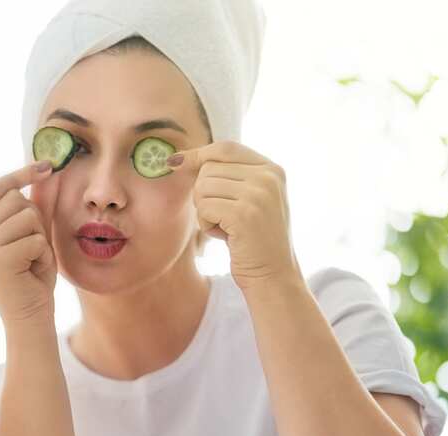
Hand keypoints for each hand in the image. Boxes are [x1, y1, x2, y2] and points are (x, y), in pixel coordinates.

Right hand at [0, 160, 59, 326]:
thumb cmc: (32, 279)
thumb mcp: (37, 234)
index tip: (48, 165)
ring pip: (26, 216)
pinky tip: (34, 271)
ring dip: (40, 238)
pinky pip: (34, 238)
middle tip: (33, 250)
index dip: (20, 174)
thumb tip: (50, 169)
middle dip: (35, 220)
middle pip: (15, 199)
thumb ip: (40, 203)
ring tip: (33, 261)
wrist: (30, 319)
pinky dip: (43, 254)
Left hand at [171, 142, 301, 290]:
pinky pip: (204, 207)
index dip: (197, 154)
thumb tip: (181, 159)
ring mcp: (258, 194)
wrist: (273, 275)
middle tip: (221, 217)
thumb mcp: (250, 200)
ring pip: (203, 187)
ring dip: (204, 211)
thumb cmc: (253, 241)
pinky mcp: (244, 213)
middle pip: (208, 169)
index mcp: (272, 169)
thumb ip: (230, 178)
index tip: (173, 163)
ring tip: (225, 227)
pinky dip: (206, 224)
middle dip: (203, 195)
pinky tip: (224, 236)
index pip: (225, 148)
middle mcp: (268, 176)